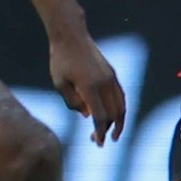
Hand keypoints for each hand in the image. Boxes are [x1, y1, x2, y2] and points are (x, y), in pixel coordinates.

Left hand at [49, 30, 125, 145]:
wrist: (71, 36)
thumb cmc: (61, 60)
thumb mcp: (59, 84)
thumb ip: (73, 103)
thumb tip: (88, 116)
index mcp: (90, 86)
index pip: (100, 116)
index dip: (100, 132)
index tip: (99, 143)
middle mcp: (105, 82)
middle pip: (113, 114)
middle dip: (108, 130)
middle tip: (97, 141)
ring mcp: (111, 77)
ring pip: (121, 106)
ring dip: (118, 122)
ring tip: (113, 134)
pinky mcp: (112, 74)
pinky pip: (121, 96)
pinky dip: (119, 109)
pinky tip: (113, 117)